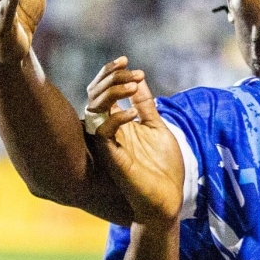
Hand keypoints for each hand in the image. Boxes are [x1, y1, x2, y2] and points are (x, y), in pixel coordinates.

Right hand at [85, 58, 183, 225]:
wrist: (167, 199)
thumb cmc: (162, 167)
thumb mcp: (156, 128)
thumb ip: (145, 105)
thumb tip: (139, 78)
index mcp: (116, 122)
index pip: (103, 91)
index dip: (110, 73)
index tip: (127, 60)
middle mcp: (107, 131)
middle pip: (94, 94)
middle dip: (111, 77)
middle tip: (133, 70)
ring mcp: (107, 143)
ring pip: (93, 109)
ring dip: (112, 92)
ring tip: (134, 84)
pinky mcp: (111, 157)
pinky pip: (101, 132)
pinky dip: (115, 118)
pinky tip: (132, 113)